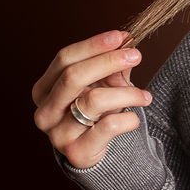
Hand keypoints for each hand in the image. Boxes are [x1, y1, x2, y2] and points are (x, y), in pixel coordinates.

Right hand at [32, 29, 150, 169]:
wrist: (96, 153)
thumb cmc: (96, 114)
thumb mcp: (101, 87)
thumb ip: (110, 68)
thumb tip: (126, 43)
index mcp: (44, 89)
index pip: (64, 59)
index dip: (93, 45)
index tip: (121, 36)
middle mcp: (45, 111)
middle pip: (73, 76)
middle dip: (108, 61)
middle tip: (136, 55)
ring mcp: (57, 134)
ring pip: (94, 101)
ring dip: (126, 93)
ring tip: (144, 96)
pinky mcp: (77, 152)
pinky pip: (108, 126)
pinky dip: (128, 118)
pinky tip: (135, 117)